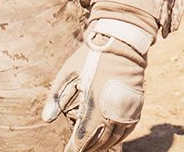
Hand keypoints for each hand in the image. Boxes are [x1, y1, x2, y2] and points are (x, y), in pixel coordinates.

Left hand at [43, 20, 149, 151]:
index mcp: (94, 104)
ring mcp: (127, 109)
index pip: (83, 137)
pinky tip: (112, 140)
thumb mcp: (69, 73)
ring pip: (114, 137)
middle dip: (88, 148)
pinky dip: (119, 138)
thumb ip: (57, 97)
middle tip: (79, 150)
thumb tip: (46, 120)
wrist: (122, 42)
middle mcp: (112, 111)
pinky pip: (128, 129)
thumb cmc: (92, 56)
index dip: (75, 148)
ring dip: (103, 145)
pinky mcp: (137, 105)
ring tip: (93, 149)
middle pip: (99, 140)